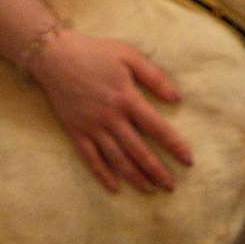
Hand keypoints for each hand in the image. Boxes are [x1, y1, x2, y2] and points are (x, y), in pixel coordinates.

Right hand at [29, 29, 193, 192]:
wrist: (55, 57)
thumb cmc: (96, 54)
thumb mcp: (130, 56)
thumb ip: (155, 78)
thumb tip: (177, 99)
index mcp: (128, 99)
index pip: (158, 129)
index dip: (175, 146)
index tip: (188, 160)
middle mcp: (111, 118)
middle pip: (139, 151)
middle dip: (157, 171)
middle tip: (171, 186)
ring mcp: (92, 128)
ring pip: (117, 159)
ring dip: (135, 177)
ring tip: (151, 190)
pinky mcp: (76, 133)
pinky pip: (91, 159)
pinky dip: (103, 175)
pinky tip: (115, 188)